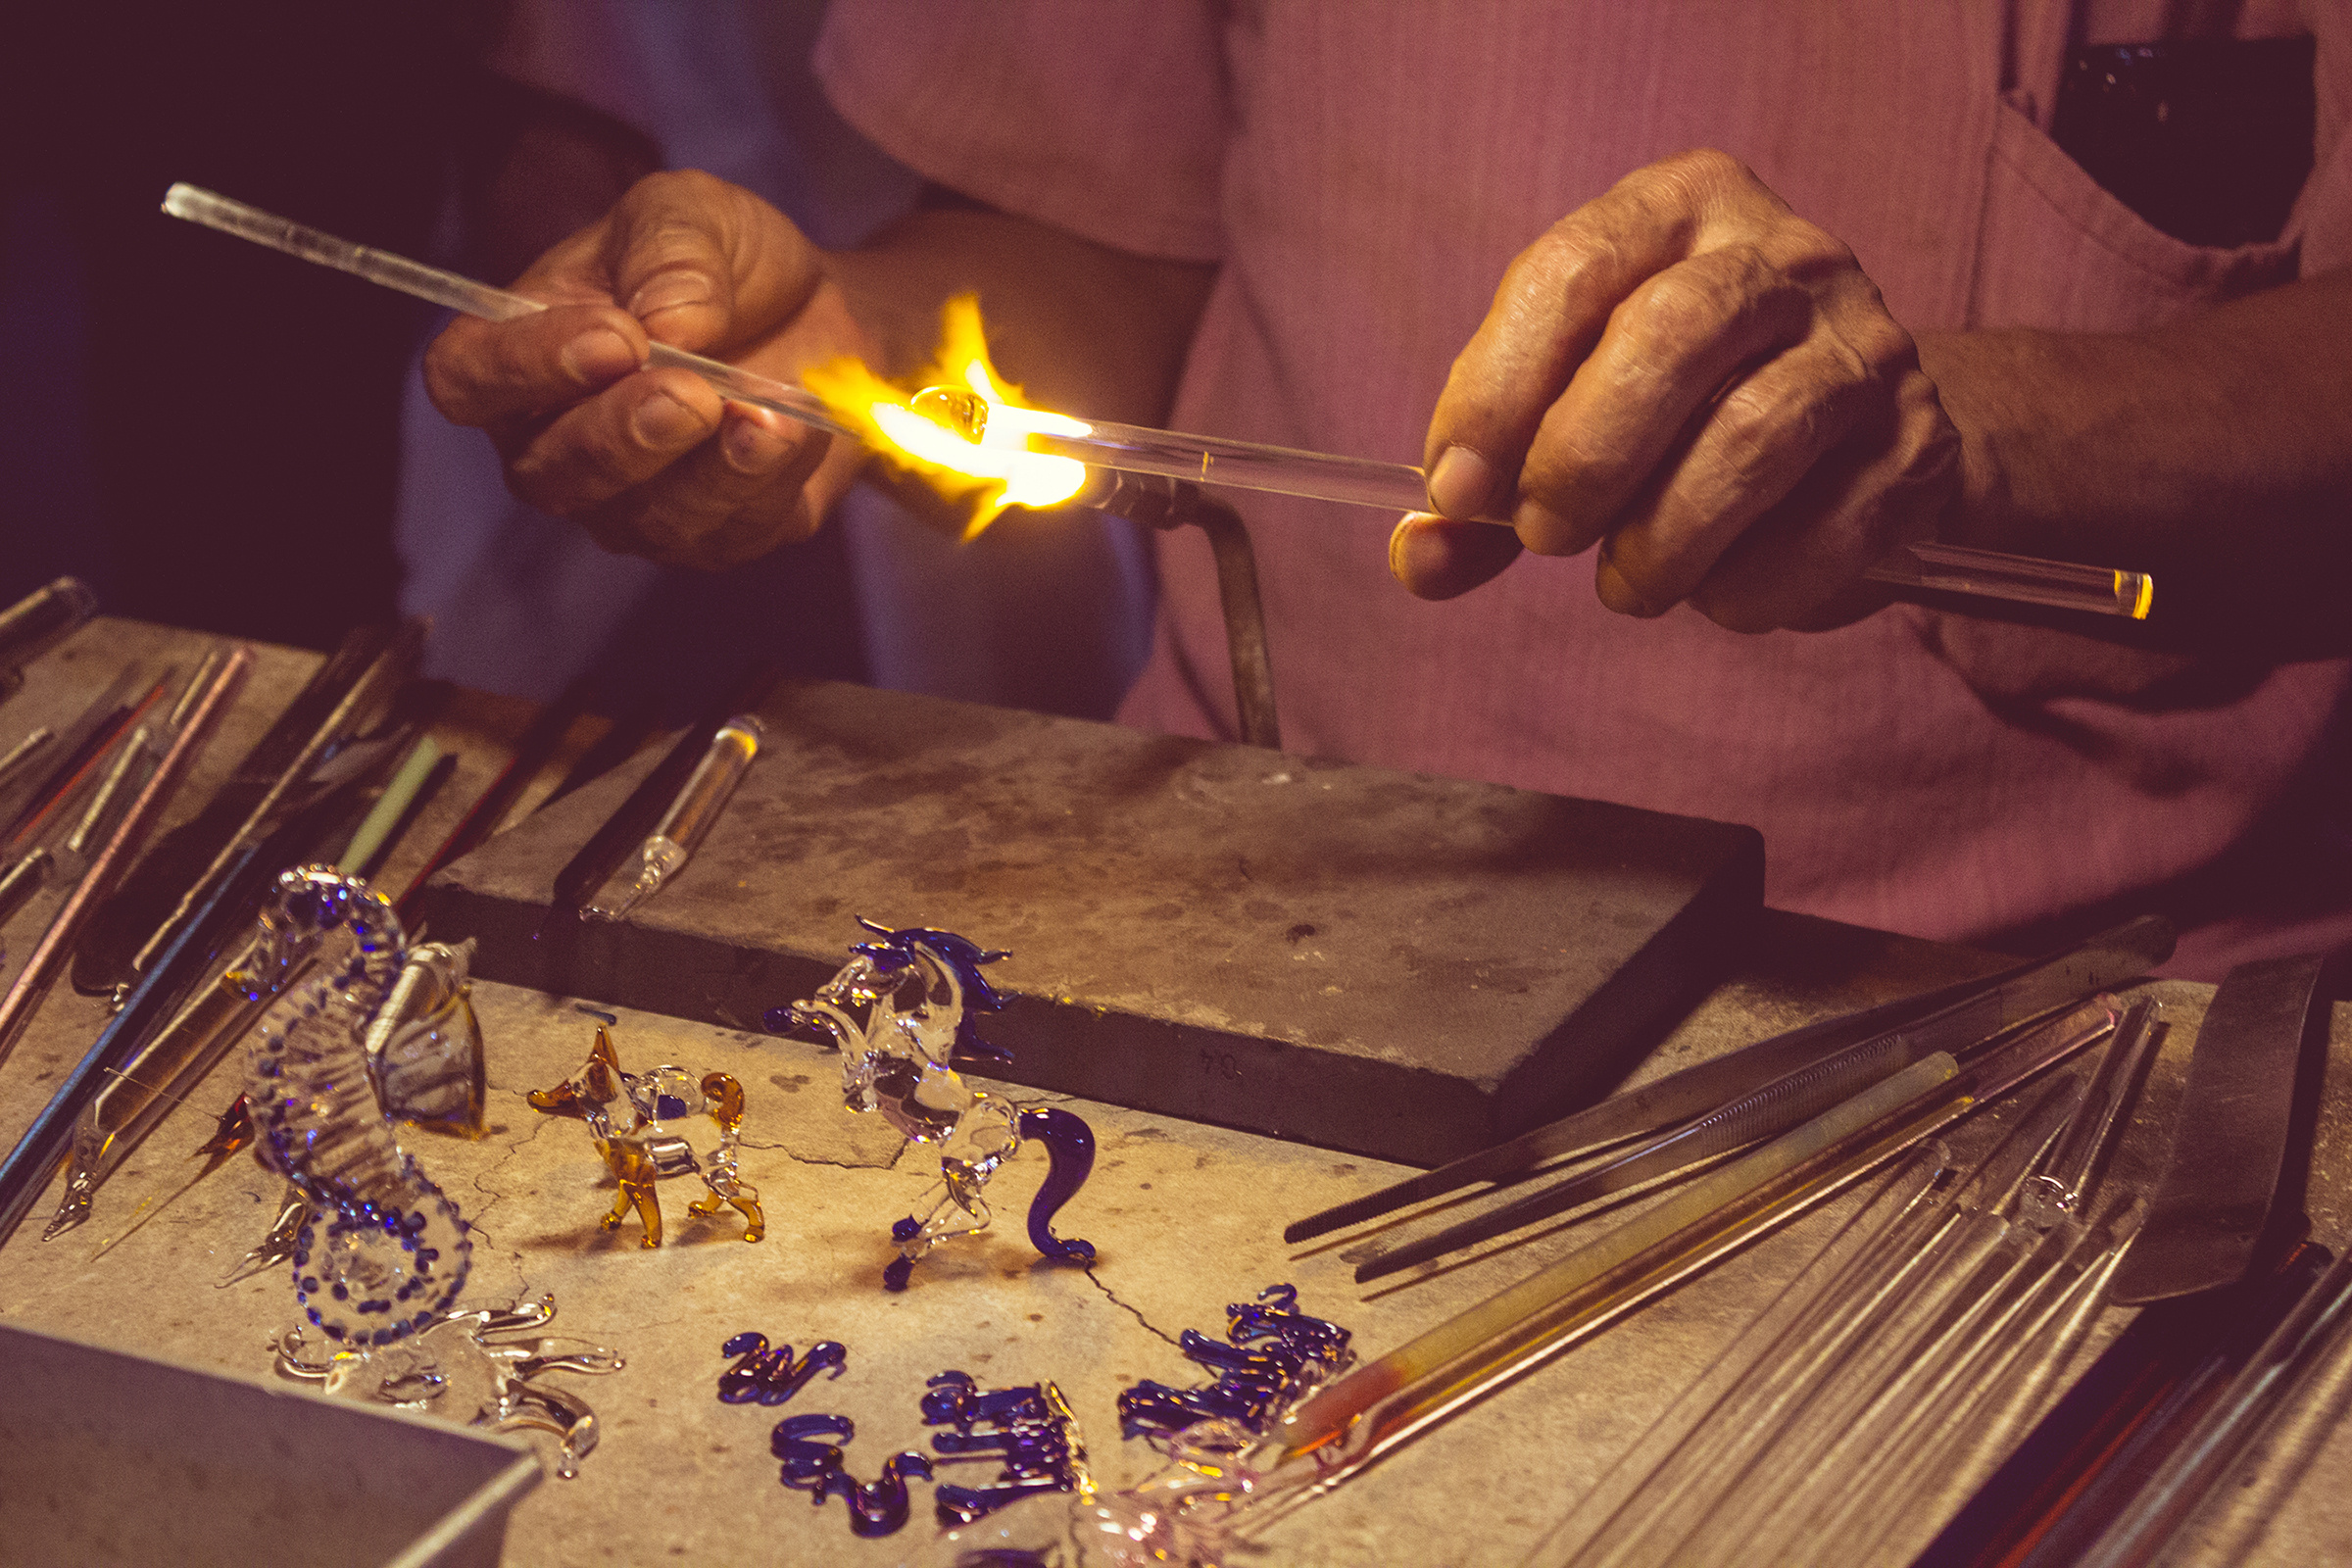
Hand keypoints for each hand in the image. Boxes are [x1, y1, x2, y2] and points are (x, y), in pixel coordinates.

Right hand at [423, 170, 869, 570]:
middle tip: (692, 393)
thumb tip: (670, 323)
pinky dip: (767, 482)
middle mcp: (556, 443)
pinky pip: (728, 532)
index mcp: (518, 352)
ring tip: (767, 414)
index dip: (526, 368)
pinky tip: (797, 430)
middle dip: (623, 435)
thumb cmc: (721, 262)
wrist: (817, 309)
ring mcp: (631, 504)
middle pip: (551, 472)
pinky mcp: (713, 536)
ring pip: (643, 518)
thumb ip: (673, 254)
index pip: (469, 380)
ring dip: (709, 471)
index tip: (616, 337)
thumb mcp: (693, 216)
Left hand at [1393, 149, 1960, 629]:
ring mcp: (1867, 344)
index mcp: (1679, 209)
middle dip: (1584, 456)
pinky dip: (1751, 585)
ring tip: (1626, 585)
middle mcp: (1785, 255)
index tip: (1456, 489)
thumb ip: (1489, 488)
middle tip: (1543, 537)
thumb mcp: (1569, 418)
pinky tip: (1718, 593)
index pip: (1573, 270)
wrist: (1855, 440)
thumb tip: (1419, 555)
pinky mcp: (1917, 444)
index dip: (1498, 388)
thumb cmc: (1682, 416)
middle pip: (1673, 334)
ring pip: (1755, 435)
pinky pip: (1829, 527)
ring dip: (1663, 539)